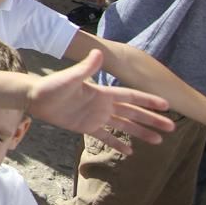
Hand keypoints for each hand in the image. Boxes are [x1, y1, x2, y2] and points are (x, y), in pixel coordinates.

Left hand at [26, 50, 172, 152]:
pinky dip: (117, 144)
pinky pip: (105, 137)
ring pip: (123, 126)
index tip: (166, 105)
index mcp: (102, 93)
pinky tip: (130, 152)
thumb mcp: (70, 77)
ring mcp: (95, 117)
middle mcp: (102, 105)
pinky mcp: (85, 127)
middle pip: (132, 113)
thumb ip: (86, 68)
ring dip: (140, 133)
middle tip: (170, 128)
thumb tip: (98, 52)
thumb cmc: (52, 85)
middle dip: (151, 120)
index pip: (131, 97)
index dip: (148, 101)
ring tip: (158, 141)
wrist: (35, 97)